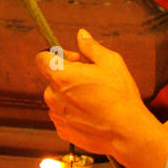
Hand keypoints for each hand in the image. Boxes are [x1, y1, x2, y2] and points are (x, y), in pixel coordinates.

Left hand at [33, 29, 151, 159]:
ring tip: (95, 99)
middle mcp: (52, 95)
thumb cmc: (119, 96)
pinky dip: (74, 112)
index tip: (74, 60)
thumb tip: (81, 34)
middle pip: (52, 78)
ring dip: (70, 95)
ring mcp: (56, 115)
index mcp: (61, 75)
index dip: (58, 55)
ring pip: (58, 97)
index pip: (41, 58)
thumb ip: (91, 47)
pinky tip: (93, 113)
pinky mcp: (62, 130)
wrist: (126, 132)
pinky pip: (63, 115)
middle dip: (68, 76)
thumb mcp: (111, 62)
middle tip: (92, 80)